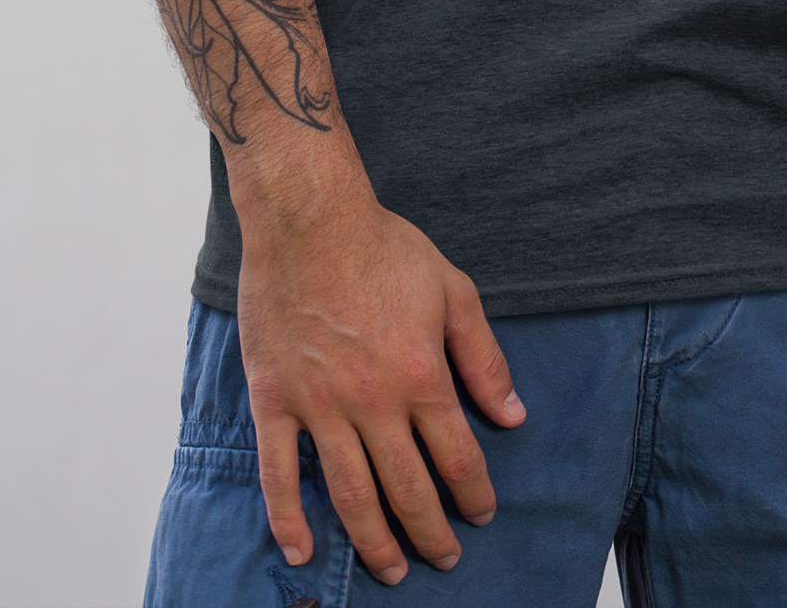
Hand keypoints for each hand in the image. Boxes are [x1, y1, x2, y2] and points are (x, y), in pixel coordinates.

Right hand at [236, 166, 525, 584]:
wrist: (308, 217)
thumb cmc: (383, 246)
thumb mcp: (452, 289)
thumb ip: (483, 356)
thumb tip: (512, 415)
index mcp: (420, 374)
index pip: (457, 457)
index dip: (473, 495)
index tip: (481, 515)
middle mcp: (372, 400)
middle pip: (408, 489)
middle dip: (431, 533)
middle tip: (444, 559)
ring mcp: (319, 404)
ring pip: (350, 495)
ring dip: (374, 542)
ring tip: (393, 571)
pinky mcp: (274, 399)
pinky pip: (278, 473)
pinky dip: (287, 520)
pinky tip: (302, 553)